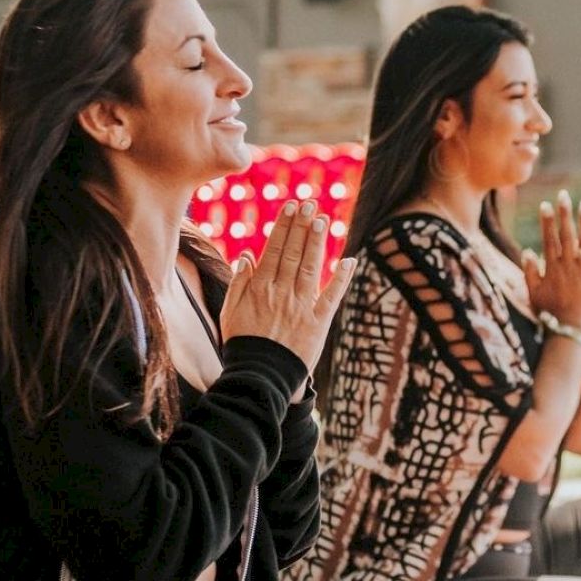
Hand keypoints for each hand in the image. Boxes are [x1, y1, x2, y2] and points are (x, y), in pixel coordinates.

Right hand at [219, 199, 356, 370]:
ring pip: (310, 267)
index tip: (291, 207)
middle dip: (302, 226)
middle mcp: (281, 292)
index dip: (284, 226)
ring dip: (317, 242)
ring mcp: (301, 306)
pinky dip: (342, 278)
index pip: (274, 249)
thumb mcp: (230, 312)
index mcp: (260, 288)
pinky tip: (349, 260)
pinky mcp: (318, 323)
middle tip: (310, 204)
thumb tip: (247, 255)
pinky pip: (332, 297)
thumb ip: (238, 282)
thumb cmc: (242, 345)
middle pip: (293, 252)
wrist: (259, 377)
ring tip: (323, 219)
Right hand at [522, 190, 580, 340]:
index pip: (548, 238)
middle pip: (565, 233)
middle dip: (563, 213)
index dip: (546, 221)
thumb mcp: (533, 293)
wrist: (571, 330)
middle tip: (563, 195)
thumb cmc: (550, 315)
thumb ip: (530, 272)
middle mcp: (568, 264)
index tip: (545, 205)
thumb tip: (527, 251)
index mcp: (551, 266)